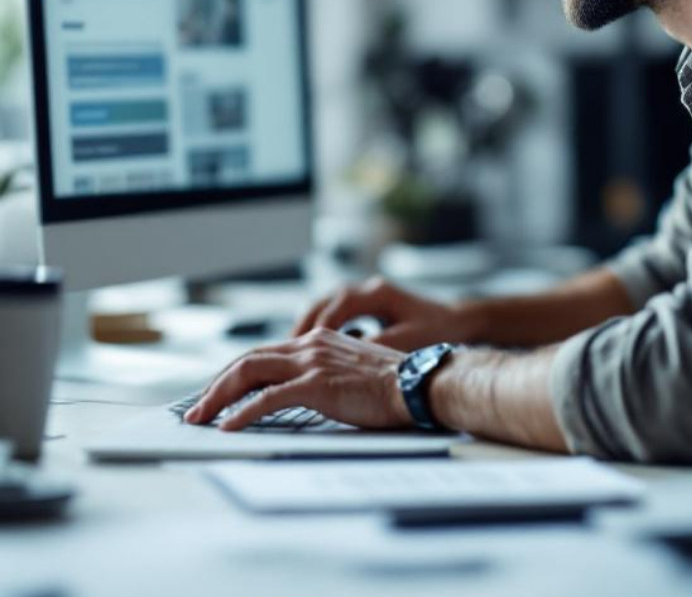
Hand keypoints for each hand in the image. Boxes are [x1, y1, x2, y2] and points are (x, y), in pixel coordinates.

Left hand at [183, 328, 412, 430]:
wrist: (418, 383)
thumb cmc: (394, 383)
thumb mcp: (352, 370)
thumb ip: (326, 372)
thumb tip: (305, 392)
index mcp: (319, 339)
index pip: (264, 353)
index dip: (234, 373)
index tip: (217, 393)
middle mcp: (310, 344)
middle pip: (247, 359)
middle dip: (215, 385)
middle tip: (197, 409)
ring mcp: (312, 362)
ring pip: (248, 373)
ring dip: (218, 397)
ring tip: (201, 418)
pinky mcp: (315, 384)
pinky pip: (266, 399)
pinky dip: (241, 412)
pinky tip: (227, 427)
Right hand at [293, 277, 474, 350]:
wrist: (459, 321)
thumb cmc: (438, 330)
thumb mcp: (409, 341)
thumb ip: (376, 348)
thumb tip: (347, 360)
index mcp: (376, 293)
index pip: (335, 308)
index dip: (315, 330)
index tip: (300, 351)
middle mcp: (365, 289)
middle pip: (320, 305)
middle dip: (302, 328)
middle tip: (280, 354)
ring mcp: (364, 296)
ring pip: (320, 311)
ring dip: (304, 332)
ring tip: (286, 357)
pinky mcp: (365, 307)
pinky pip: (331, 317)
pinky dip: (316, 334)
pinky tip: (307, 356)